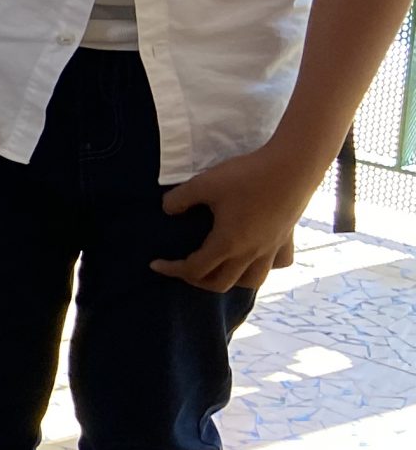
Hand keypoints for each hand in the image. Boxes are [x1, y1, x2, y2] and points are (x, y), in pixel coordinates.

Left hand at [155, 142, 319, 290]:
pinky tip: (256, 257)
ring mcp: (272, 249)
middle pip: (220, 284)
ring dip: (231, 280)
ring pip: (251, 281)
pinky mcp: (287, 239)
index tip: (155, 264)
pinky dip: (263, 267)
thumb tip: (167, 210)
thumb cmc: (247, 175)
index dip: (172, 270)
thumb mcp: (204, 183)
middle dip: (196, 280)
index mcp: (227, 244)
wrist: (294, 166)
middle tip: (183, 269)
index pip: (194, 270)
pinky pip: (277, 264)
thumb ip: (180, 199)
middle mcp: (251, 254)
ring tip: (218, 269)